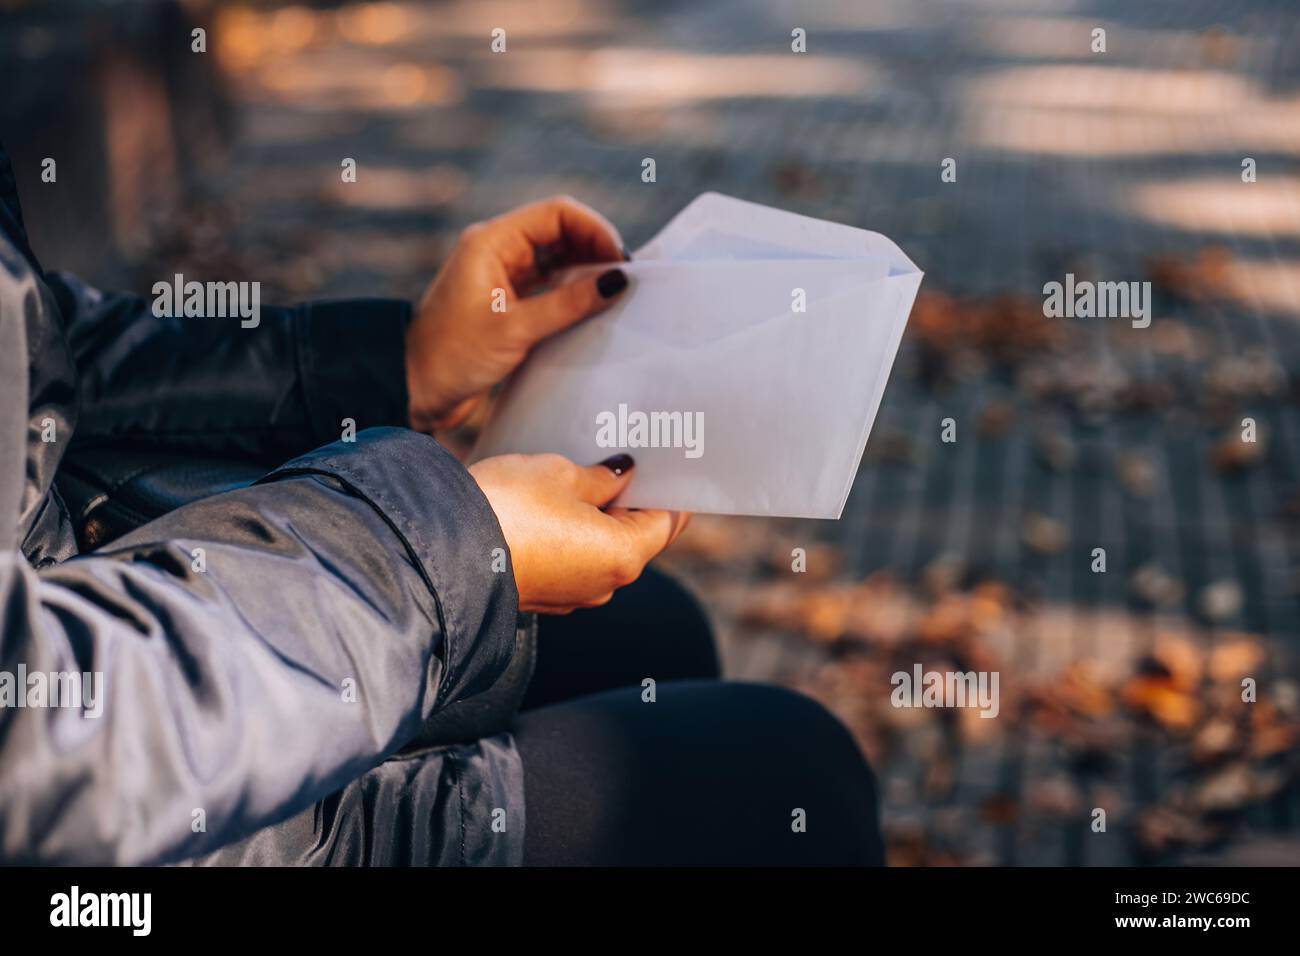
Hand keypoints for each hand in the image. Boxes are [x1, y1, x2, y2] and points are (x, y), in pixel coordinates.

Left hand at [407, 196, 628, 431]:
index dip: (594, 230)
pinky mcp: (507, 303)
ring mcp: (502, 276)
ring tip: (613, 296)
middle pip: (560, 232)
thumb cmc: (452, 356)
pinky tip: (591, 310)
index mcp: (492, 241)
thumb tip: (618, 281)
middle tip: (624, 280)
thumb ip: (569, 303)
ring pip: (557, 259)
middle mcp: (498, 251)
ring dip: (586, 272)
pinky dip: (572, 293)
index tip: (620, 262)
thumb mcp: (516, 328)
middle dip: (595, 250)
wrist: (412, 390)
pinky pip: (549, 286)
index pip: (557, 214)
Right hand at [469, 453, 688, 613]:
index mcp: (624, 555)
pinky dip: (573, 537)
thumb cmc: (508, 508)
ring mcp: (573, 595)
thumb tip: (621, 474)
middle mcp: (605, 584)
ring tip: (585, 478)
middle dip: (632, 502)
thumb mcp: (560, 475)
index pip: (667, 521)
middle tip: (626, 462)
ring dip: (599, 519)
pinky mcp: (543, 596)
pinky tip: (556, 507)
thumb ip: (600, 477)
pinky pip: (572, 562)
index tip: (671, 466)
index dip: (671, 490)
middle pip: (637, 538)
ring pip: (601, 551)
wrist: (442, 551)